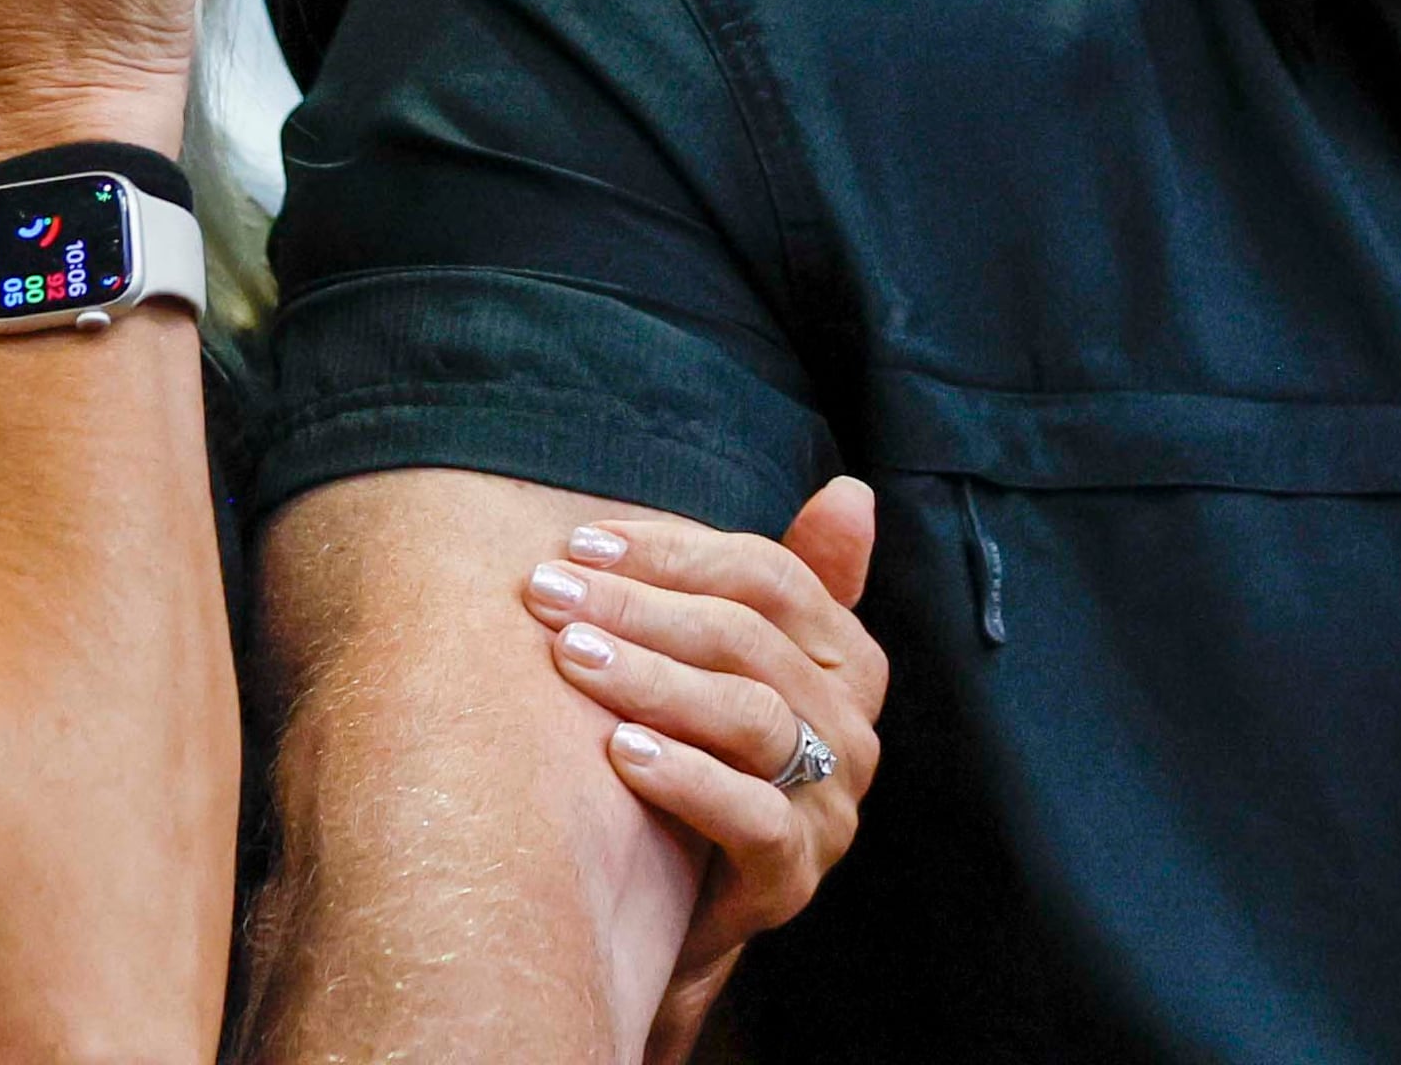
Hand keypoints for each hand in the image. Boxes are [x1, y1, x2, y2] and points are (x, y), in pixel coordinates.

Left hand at [516, 479, 885, 1057]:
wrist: (674, 910)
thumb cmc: (699, 759)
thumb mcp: (734, 667)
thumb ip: (778, 582)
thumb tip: (850, 490)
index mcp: (846, 660)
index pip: (770, 575)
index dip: (676, 553)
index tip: (581, 544)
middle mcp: (852, 728)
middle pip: (747, 640)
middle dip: (639, 606)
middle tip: (548, 594)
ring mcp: (830, 807)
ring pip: (749, 718)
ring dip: (651, 678)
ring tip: (570, 656)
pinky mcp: (793, 876)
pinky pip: (751, 817)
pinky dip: (685, 778)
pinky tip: (619, 751)